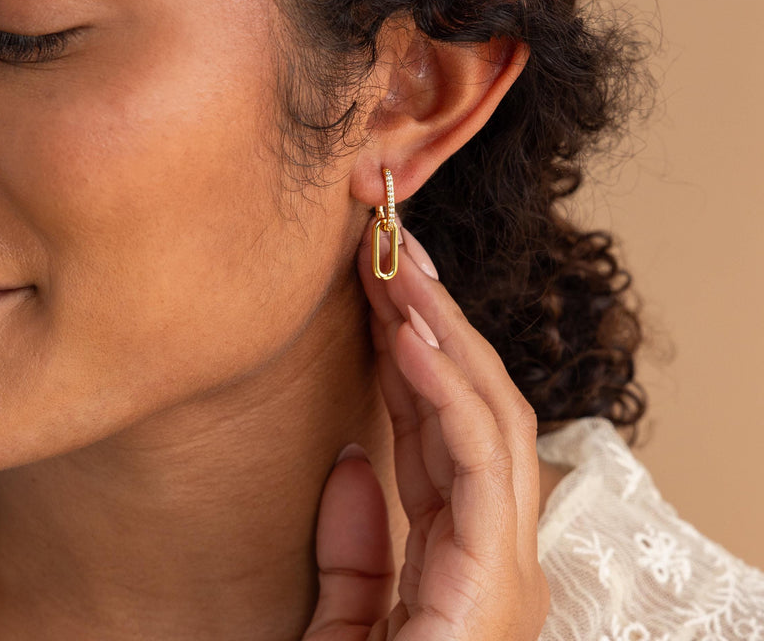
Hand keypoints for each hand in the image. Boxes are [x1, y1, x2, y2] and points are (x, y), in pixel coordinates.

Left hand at [303, 222, 548, 640]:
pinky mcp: (494, 586)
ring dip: (442, 331)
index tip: (376, 283)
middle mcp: (495, 555)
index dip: (412, 349)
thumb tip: (350, 456)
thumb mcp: (343, 621)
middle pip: (473, 406)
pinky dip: (447, 389)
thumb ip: (355, 545)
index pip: (442, 429)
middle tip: (389, 243)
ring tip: (399, 263)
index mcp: (461, 557)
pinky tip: (410, 331)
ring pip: (488, 416)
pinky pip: (479, 463)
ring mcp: (504, 569)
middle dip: (432, 318)